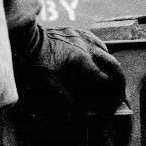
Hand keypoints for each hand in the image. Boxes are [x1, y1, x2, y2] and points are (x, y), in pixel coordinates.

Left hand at [9, 18, 127, 118]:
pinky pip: (95, 40)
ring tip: (112, 75)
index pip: (105, 80)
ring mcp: (82, 38)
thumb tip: (79, 113)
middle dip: (119, 79)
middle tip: (121, 90)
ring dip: (111, 64)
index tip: (115, 103)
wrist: (25, 38)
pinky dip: (101, 50)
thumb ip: (67, 99)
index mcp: (83, 61)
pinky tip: (98, 54)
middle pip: (112, 64)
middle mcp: (87, 47)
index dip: (113, 94)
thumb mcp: (49, 84)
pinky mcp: (75, 32)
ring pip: (106, 50)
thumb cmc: (35, 61)